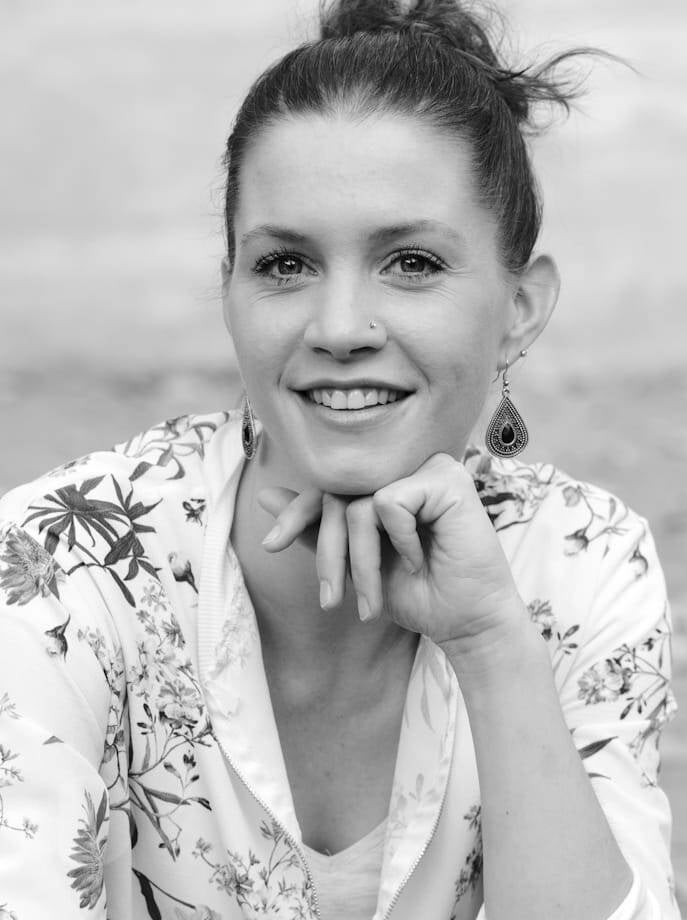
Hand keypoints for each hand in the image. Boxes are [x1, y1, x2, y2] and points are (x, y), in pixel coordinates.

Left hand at [258, 453, 526, 649]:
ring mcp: (427, 467)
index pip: (331, 487)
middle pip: (339, 495)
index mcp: (387, 481)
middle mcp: (405, 467)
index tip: (271, 546)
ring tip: (373, 600)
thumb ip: (318, 529)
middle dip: (328, 553)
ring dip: (360, 562)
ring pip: (359, 505)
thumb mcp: (356, 562)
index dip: (298, 514)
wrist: (466, 622)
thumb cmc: (419, 593)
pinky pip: (389, 503)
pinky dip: (397, 541)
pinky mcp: (445, 477)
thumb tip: (265, 495)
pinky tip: (418, 561)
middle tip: (331, 600)